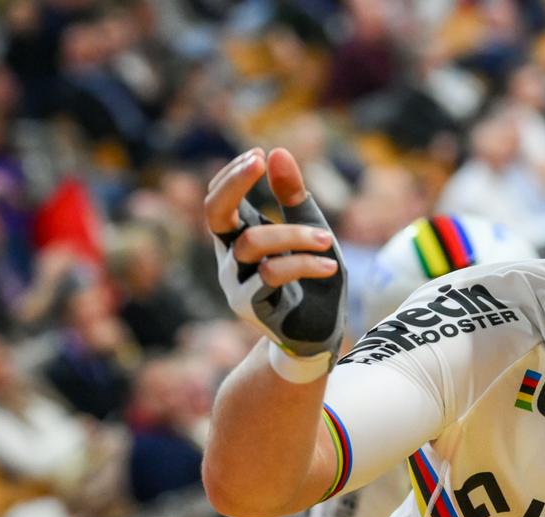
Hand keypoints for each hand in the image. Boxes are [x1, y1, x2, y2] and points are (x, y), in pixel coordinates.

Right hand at [204, 147, 346, 365]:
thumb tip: (277, 151)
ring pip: (252, 243)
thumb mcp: (312, 232)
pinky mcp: (251, 306)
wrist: (319, 336)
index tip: (261, 154)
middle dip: (234, 182)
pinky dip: (304, 264)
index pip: (219, 198)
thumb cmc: (314, 283)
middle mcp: (230, 257)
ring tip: (328, 241)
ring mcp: (236, 283)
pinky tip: (330, 265)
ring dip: (294, 235)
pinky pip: (272, 274)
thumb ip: (294, 198)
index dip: (234, 173)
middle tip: (260, 160)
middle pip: (214, 213)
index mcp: (239, 236)